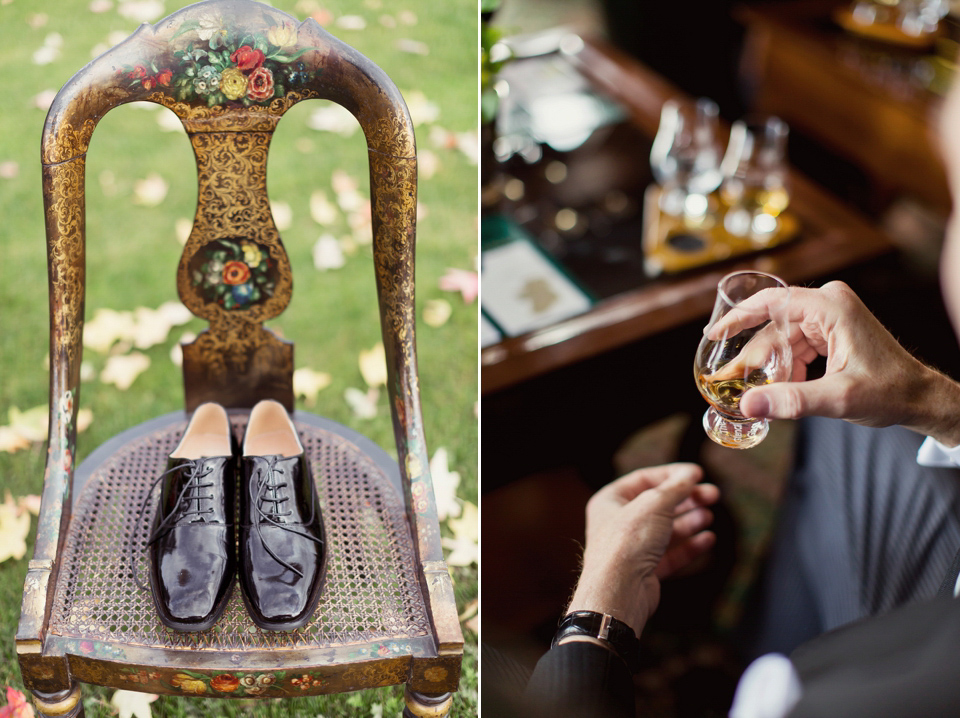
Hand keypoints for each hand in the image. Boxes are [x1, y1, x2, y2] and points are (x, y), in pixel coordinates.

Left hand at [566, 463, 718, 637]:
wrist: (620, 590)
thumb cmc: (627, 542)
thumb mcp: (655, 503)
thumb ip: (676, 487)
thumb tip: (691, 472)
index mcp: (610, 501)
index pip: (644, 479)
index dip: (672, 474)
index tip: (697, 474)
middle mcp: (618, 523)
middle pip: (658, 504)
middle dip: (687, 499)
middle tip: (713, 495)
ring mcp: (632, 548)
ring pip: (666, 530)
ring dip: (689, 521)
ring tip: (708, 516)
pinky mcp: (645, 570)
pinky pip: (670, 554)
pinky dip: (689, 546)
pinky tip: (707, 539)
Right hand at [710, 281, 959, 446]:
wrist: (920, 398)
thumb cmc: (890, 392)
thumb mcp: (837, 398)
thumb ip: (790, 400)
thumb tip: (747, 405)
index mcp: (831, 307)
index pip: (772, 302)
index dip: (739, 317)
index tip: (714, 335)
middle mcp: (829, 304)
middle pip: (773, 327)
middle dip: (753, 357)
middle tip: (728, 382)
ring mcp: (830, 317)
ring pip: (782, 339)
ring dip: (770, 366)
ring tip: (758, 391)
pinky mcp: (830, 331)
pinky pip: (795, 346)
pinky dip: (786, 367)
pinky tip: (784, 387)